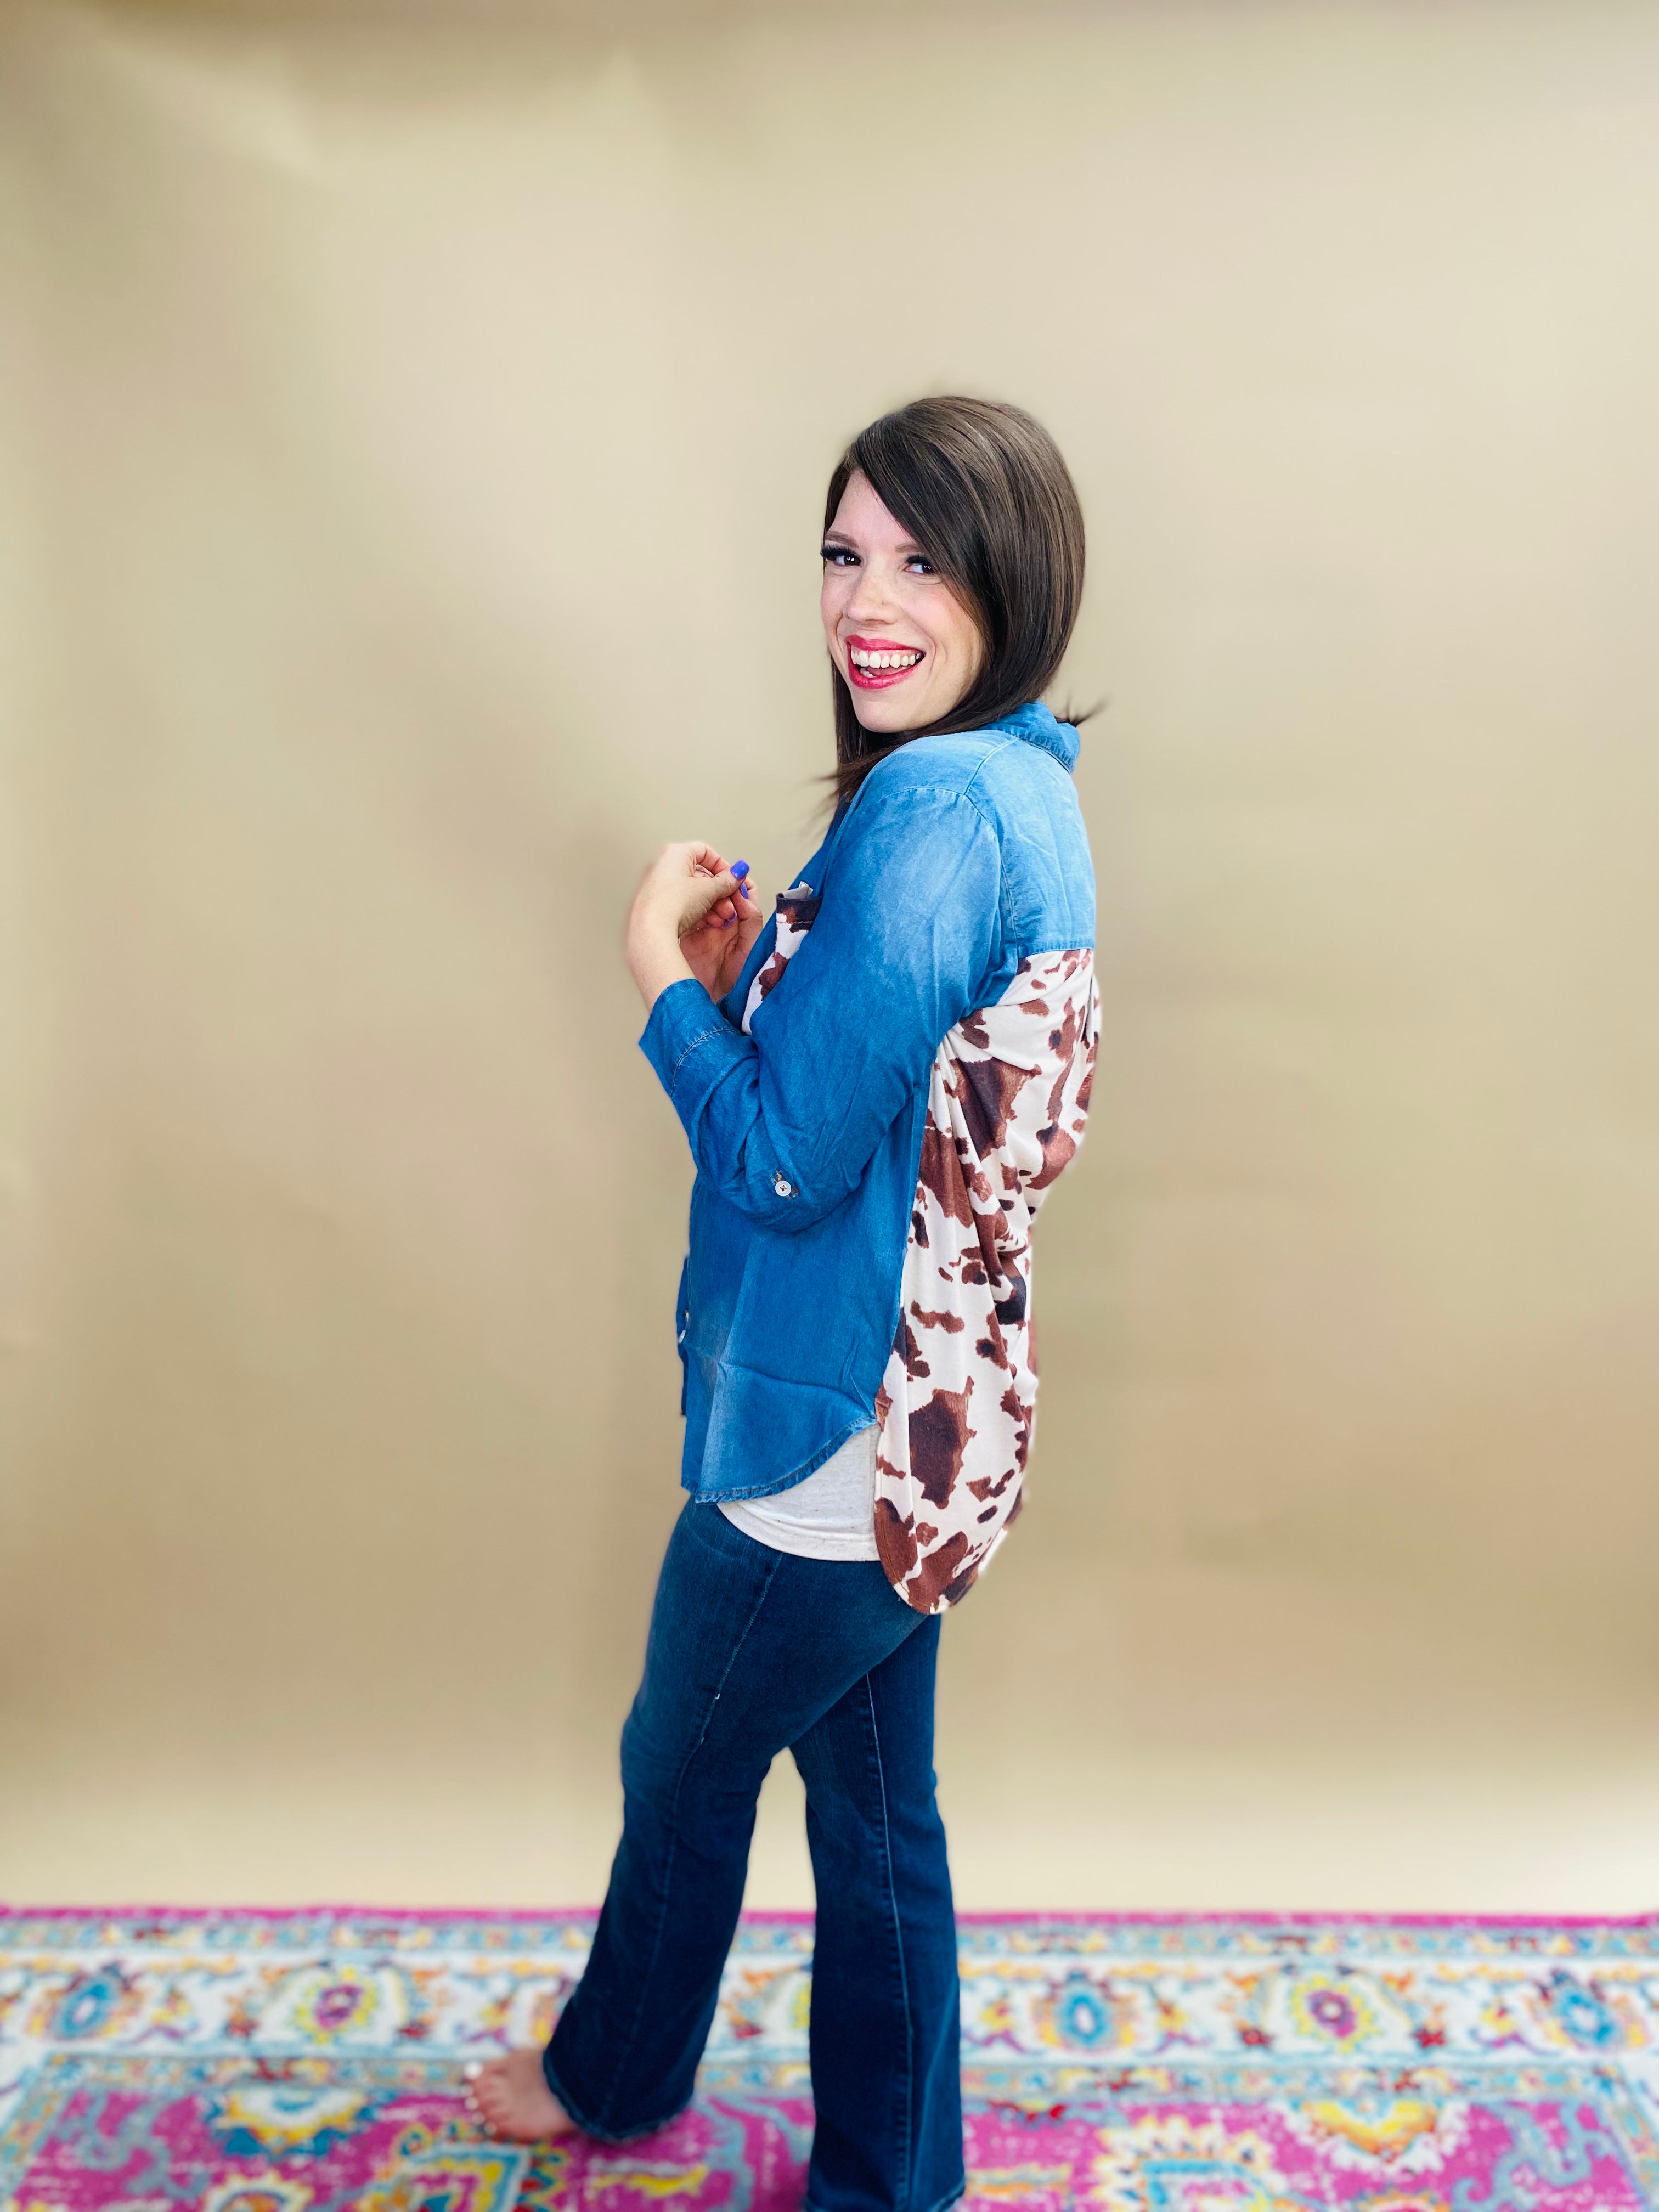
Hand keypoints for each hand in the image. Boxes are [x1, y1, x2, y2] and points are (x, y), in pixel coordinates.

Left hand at [625, 841, 761, 1010]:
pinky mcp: (657, 904)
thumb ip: (726, 881)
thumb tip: (736, 874)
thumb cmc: (671, 904)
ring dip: (712, 904)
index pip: (705, 851)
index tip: (733, 879)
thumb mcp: (708, 890)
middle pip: (700, 873)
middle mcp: (663, 866)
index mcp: (674, 853)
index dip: (723, 866)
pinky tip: (708, 921)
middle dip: (719, 891)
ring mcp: (658, 885)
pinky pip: (683, 902)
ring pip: (693, 891)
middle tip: (729, 902)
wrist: (651, 931)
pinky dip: (698, 910)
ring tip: (721, 916)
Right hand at [681, 856, 764, 1002]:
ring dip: (706, 900)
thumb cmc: (738, 986)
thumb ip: (751, 920)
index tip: (735, 881)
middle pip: (720, 894)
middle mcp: (723, 926)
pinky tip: (696, 913)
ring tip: (713, 914)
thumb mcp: (752, 950)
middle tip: (722, 900)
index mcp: (742, 926)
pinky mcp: (686, 936)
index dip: (739, 884)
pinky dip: (691, 908)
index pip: (742, 894)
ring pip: (703, 901)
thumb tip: (743, 894)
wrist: (714, 1008)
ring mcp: (704, 930)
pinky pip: (688, 913)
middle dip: (721, 891)